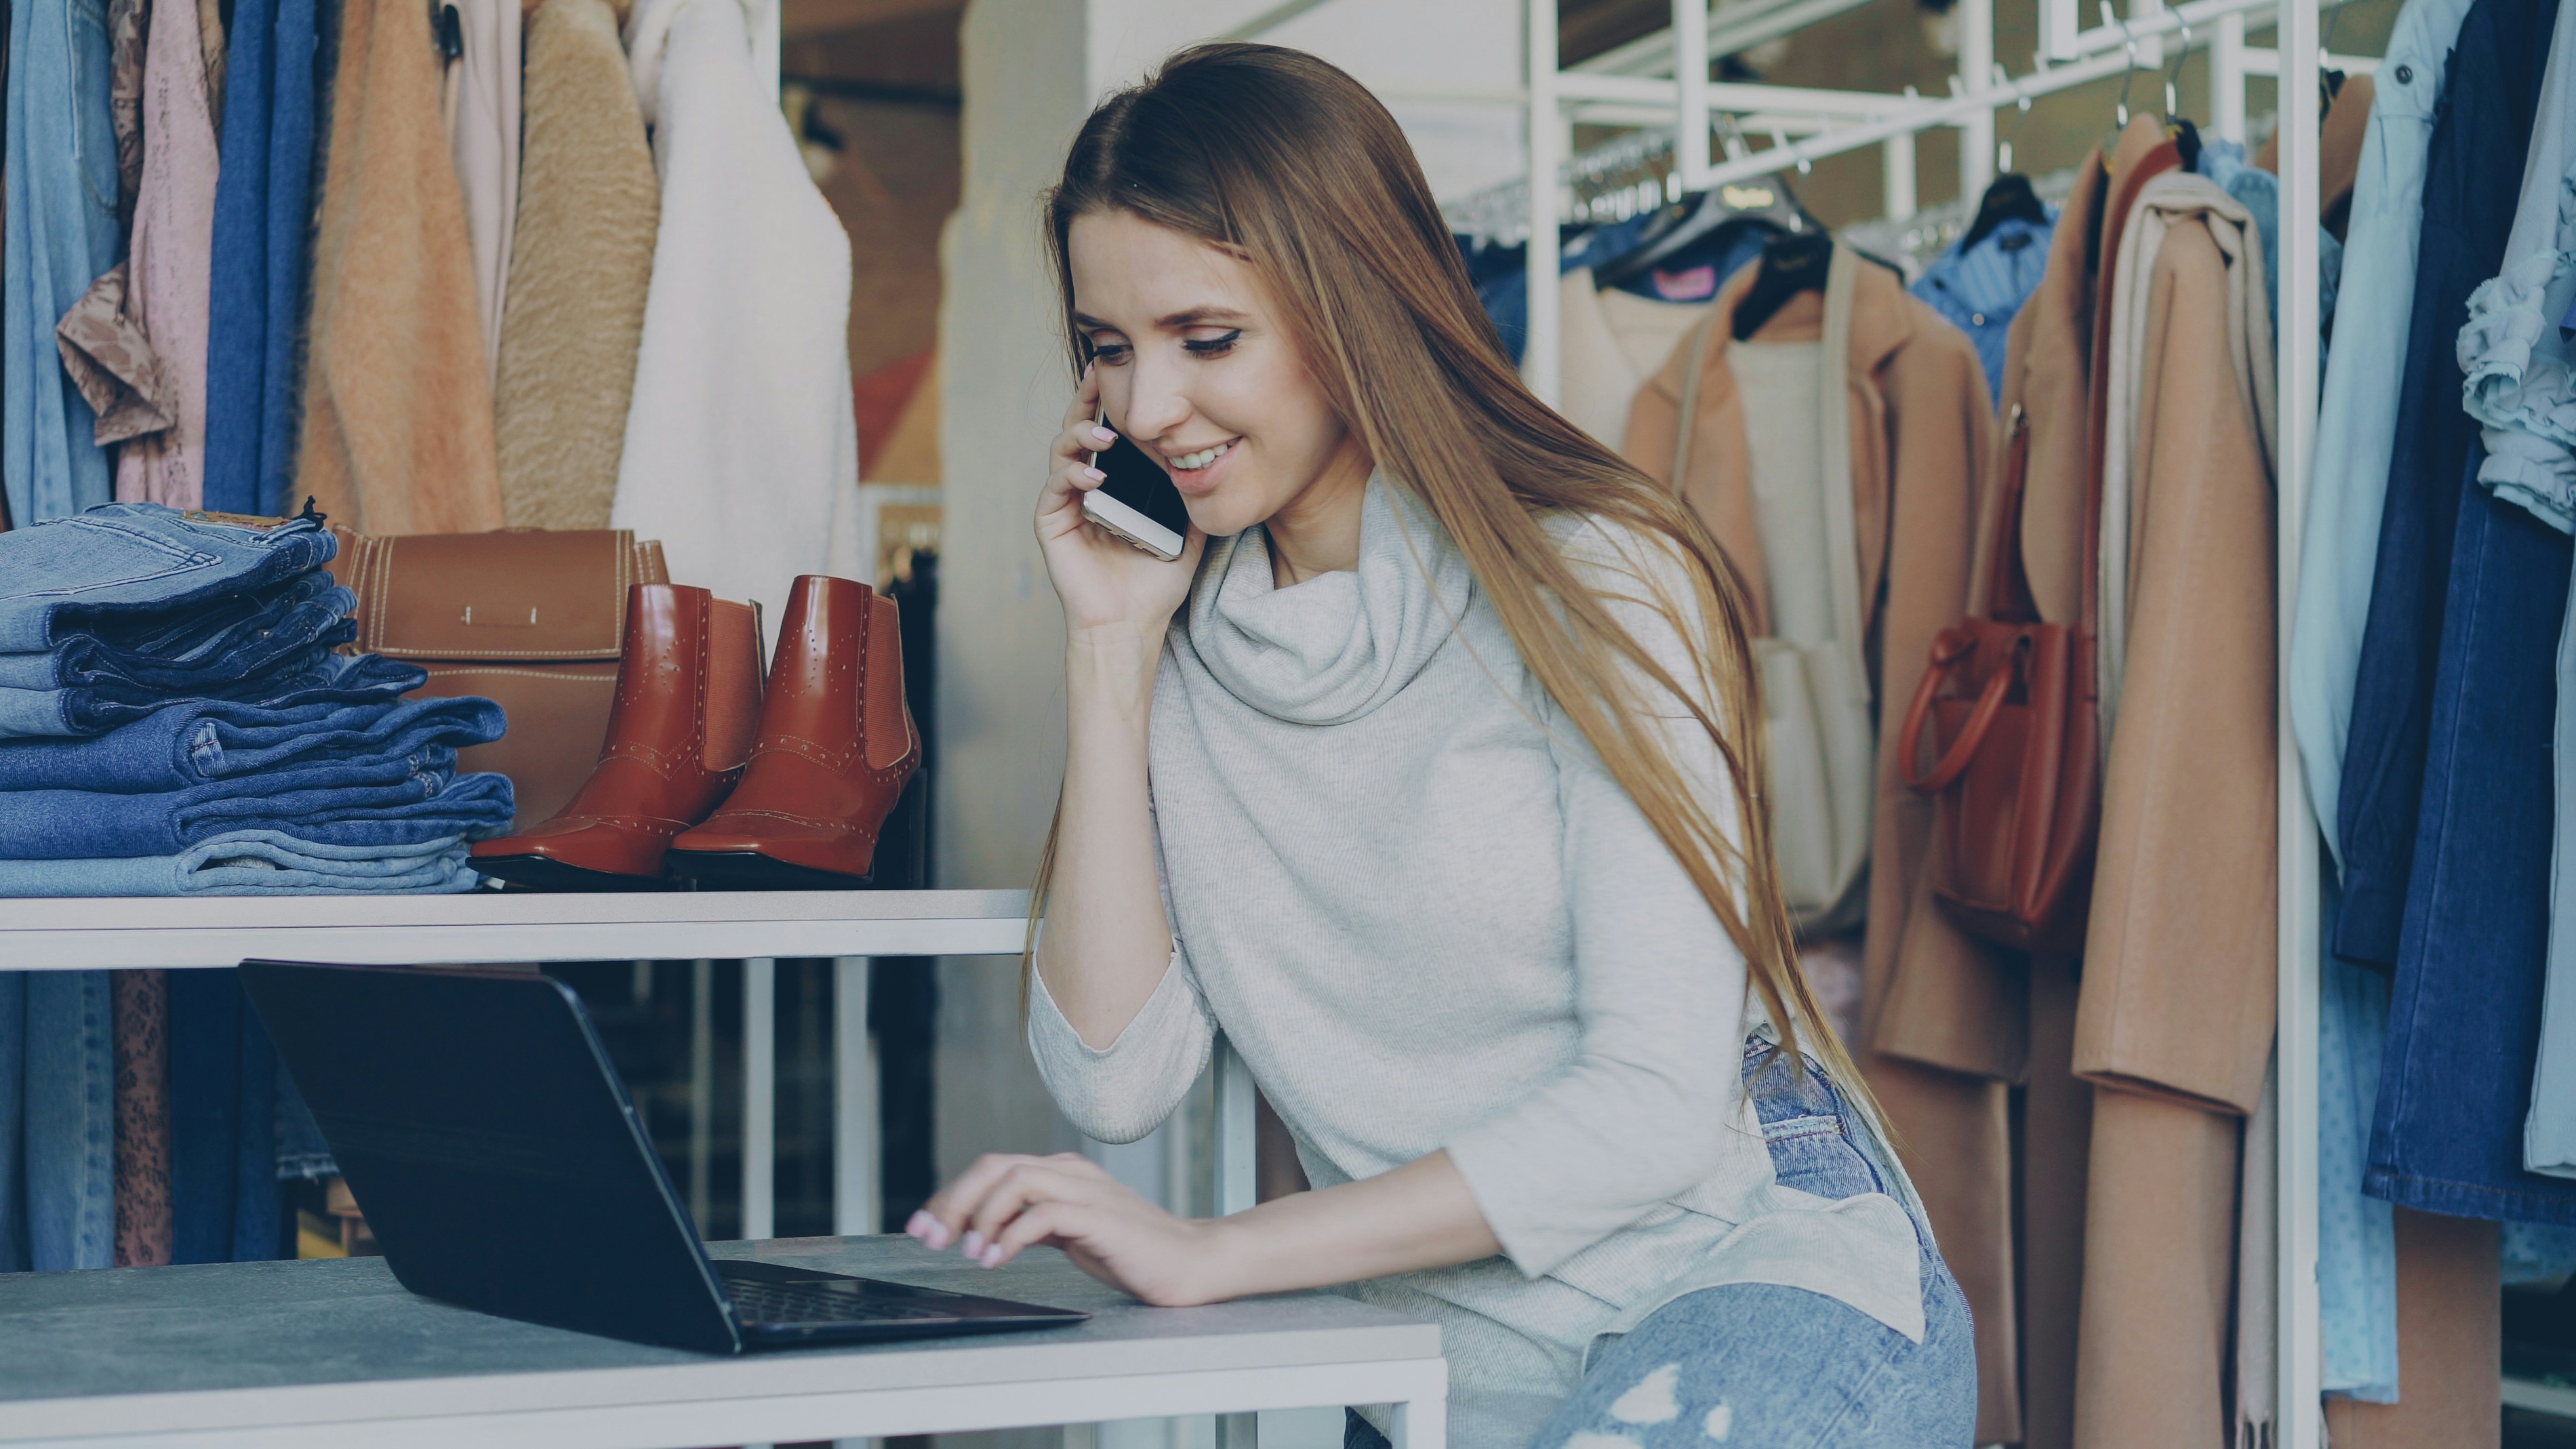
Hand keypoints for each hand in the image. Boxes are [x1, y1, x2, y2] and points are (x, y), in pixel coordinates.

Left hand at [906, 1151, 1232, 1306]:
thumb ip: (1032, 1224)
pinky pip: (1045, 1212)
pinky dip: (1012, 1234)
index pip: (992, 1169)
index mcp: (1061, 1173)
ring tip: (969, 1251)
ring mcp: (1086, 1190)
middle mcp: (1070, 1172)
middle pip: (995, 1166)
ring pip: (1015, 1179)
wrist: (1191, 1263)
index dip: (951, 1196)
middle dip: (954, 1200)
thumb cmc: (1132, 1251)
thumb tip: (983, 1232)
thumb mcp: (1069, 1235)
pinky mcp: (1100, 1216)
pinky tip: (999, 1259)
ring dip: (981, 1215)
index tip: (923, 1227)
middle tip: (931, 1237)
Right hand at [1037, 365, 1206, 640]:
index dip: (1111, 403)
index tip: (1122, 374)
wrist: (1130, 625)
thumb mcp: (1186, 533)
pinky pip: (1056, 488)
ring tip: (1105, 437)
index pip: (1109, 433)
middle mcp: (1085, 488)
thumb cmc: (1154, 585)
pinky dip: (1073, 475)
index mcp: (1113, 485)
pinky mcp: (1051, 524)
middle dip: (1086, 401)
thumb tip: (1221, 468)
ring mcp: (1066, 504)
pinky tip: (1094, 475)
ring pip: (1063, 452)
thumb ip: (1195, 501)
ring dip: (1081, 437)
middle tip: (1099, 376)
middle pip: (1079, 430)